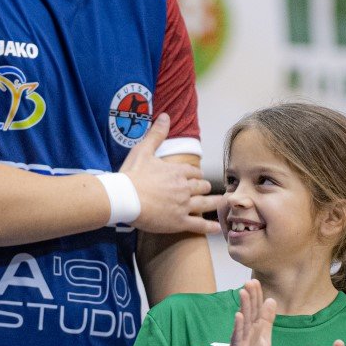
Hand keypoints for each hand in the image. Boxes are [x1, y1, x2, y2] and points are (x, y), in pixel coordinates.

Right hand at [119, 114, 218, 234]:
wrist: (125, 198)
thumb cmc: (132, 174)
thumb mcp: (143, 150)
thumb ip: (156, 134)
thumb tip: (165, 116)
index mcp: (177, 171)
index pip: (193, 172)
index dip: (196, 174)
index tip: (197, 176)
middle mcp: (184, 188)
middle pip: (201, 187)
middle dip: (204, 187)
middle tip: (206, 189)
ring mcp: (183, 206)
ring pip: (205, 204)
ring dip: (214, 202)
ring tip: (221, 203)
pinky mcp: (178, 222)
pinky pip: (199, 226)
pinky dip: (209, 227)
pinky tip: (217, 228)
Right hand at [211, 279, 276, 345]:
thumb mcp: (263, 339)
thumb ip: (267, 321)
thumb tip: (271, 300)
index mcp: (253, 330)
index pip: (256, 310)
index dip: (256, 297)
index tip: (255, 281)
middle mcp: (245, 333)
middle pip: (249, 313)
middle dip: (250, 297)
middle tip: (249, 281)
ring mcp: (239, 342)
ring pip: (242, 322)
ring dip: (243, 307)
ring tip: (243, 292)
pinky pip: (237, 338)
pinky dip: (238, 327)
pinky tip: (238, 316)